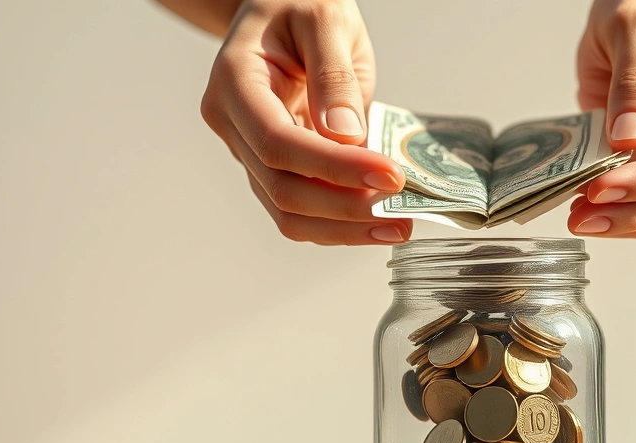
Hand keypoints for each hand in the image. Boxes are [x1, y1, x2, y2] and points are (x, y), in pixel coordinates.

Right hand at [200, 0, 411, 244]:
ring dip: (344, 228)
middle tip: (402, 213)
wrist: (282, 8)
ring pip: (288, 212)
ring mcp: (249, 151)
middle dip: (345, 208)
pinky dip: (340, 222)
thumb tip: (348, 137)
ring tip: (397, 227)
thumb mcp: (326, 18)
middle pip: (281, 189)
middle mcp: (233, 125)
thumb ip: (335, 76)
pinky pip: (301, 208)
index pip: (279, 142)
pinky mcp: (274, 167)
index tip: (389, 177)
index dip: (335, 168)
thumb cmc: (299, 4)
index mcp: (234, 82)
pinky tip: (378, 221)